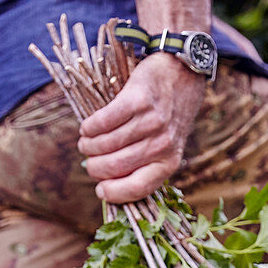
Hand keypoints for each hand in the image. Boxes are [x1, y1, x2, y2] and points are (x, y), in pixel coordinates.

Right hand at [77, 54, 204, 202]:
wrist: (182, 74)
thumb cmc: (168, 117)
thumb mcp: (167, 147)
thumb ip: (145, 166)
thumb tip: (108, 185)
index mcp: (169, 163)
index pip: (137, 189)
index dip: (113, 193)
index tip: (100, 190)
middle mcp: (162, 145)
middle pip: (115, 166)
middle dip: (94, 167)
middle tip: (89, 161)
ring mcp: (150, 122)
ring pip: (106, 144)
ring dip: (88, 146)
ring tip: (86, 143)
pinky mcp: (138, 100)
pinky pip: (103, 121)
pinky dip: (90, 127)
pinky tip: (87, 128)